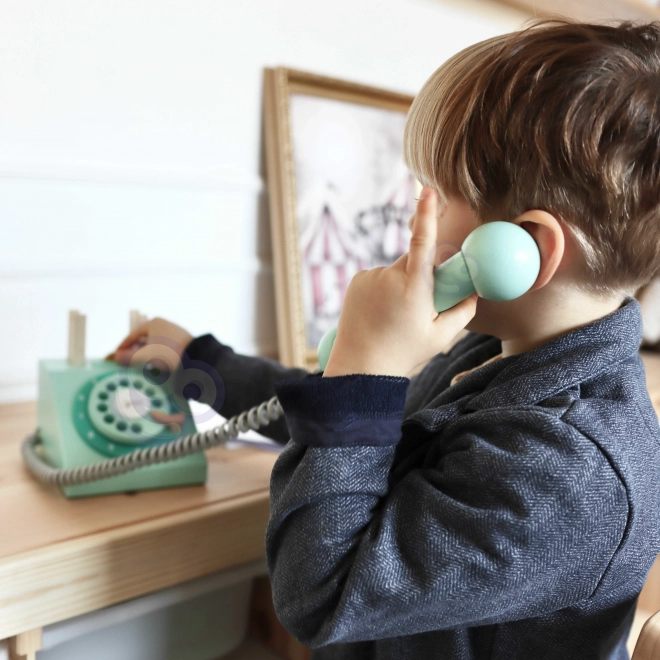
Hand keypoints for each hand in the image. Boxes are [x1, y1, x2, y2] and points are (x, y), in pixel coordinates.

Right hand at [106, 317, 192, 371]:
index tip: (116, 356)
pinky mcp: (181, 340)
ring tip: (140, 364)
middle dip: (134, 350)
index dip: (123, 346)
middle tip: (126, 361)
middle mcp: (163, 324)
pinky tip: (155, 363)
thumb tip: (115, 357)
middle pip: (143, 338)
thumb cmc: (168, 353)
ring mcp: (173, 331)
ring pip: (154, 343)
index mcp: (153, 323)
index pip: (132, 335)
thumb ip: (129, 357)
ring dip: (145, 353)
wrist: (196, 356)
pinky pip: (163, 346)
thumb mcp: (146, 356)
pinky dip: (156, 354)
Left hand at [323, 187, 477, 377]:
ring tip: (393, 316)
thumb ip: (463, 310)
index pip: (423, 242)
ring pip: (395, 271)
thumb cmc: (404, 353)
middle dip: (420, 275)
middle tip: (417, 307)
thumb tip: (475, 290)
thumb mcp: (441, 337)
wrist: (360, 366)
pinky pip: (378, 277)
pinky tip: (378, 312)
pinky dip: (382, 288)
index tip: (427, 190)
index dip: (427, 214)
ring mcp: (370, 277)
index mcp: (414, 287)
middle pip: (413, 261)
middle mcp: (390, 276)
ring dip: (400, 285)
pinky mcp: (357, 280)